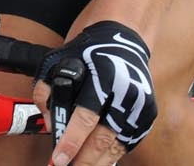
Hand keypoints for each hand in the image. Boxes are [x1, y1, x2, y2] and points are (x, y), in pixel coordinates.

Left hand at [32, 21, 155, 165]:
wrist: (123, 39)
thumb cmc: (88, 51)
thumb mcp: (59, 60)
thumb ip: (47, 91)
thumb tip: (52, 125)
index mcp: (103, 76)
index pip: (87, 116)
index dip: (72, 141)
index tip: (59, 158)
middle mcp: (126, 93)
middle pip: (104, 138)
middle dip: (84, 160)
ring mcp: (140, 106)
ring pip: (117, 146)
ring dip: (97, 162)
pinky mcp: (147, 114)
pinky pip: (128, 143)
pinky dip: (112, 155)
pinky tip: (98, 160)